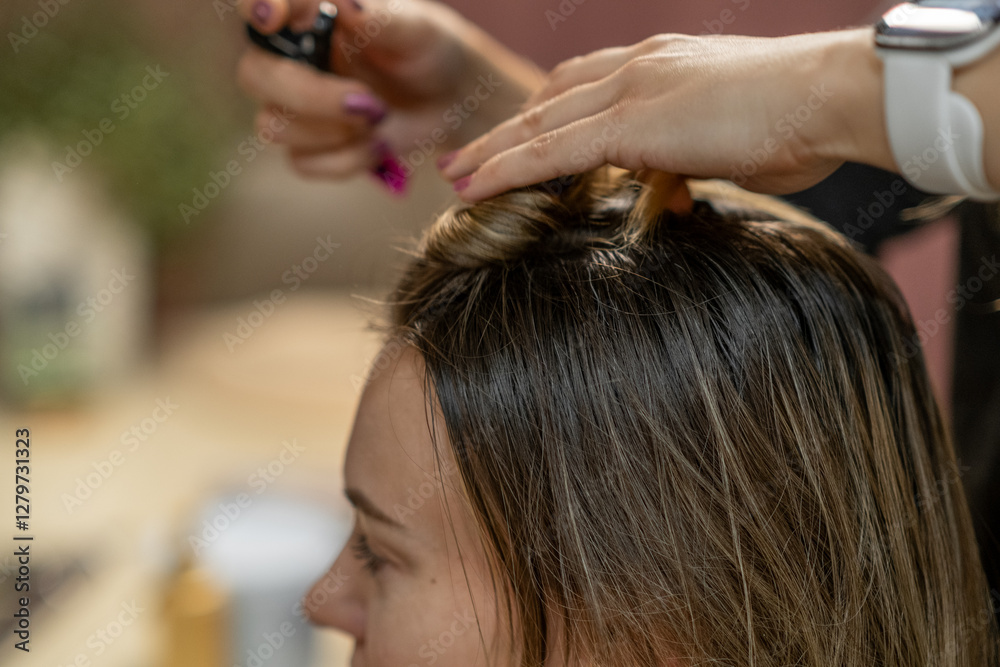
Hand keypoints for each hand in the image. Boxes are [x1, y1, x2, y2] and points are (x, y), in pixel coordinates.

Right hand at [237, 0, 541, 185]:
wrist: (448, 99)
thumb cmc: (426, 49)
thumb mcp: (415, 28)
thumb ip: (378, 15)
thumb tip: (347, 3)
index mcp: (306, 15)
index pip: (259, 6)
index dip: (256, 8)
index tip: (272, 17)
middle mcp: (288, 58)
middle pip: (256, 77)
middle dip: (311, 97)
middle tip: (369, 104)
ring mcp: (294, 105)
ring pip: (273, 126)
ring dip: (333, 132)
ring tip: (381, 118)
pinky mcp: (311, 146)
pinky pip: (304, 163)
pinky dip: (347, 160)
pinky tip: (380, 144)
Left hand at [439, 29, 892, 201]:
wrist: (832, 96)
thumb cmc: (803, 121)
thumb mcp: (732, 144)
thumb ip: (691, 158)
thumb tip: (676, 185)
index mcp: (663, 66)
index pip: (585, 88)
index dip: (544, 113)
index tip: (516, 134)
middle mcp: (638, 66)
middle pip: (549, 100)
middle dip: (504, 130)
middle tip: (464, 155)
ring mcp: (632, 89)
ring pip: (539, 123)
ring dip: (491, 151)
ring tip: (453, 174)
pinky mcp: (631, 124)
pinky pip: (551, 151)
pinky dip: (506, 169)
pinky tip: (472, 187)